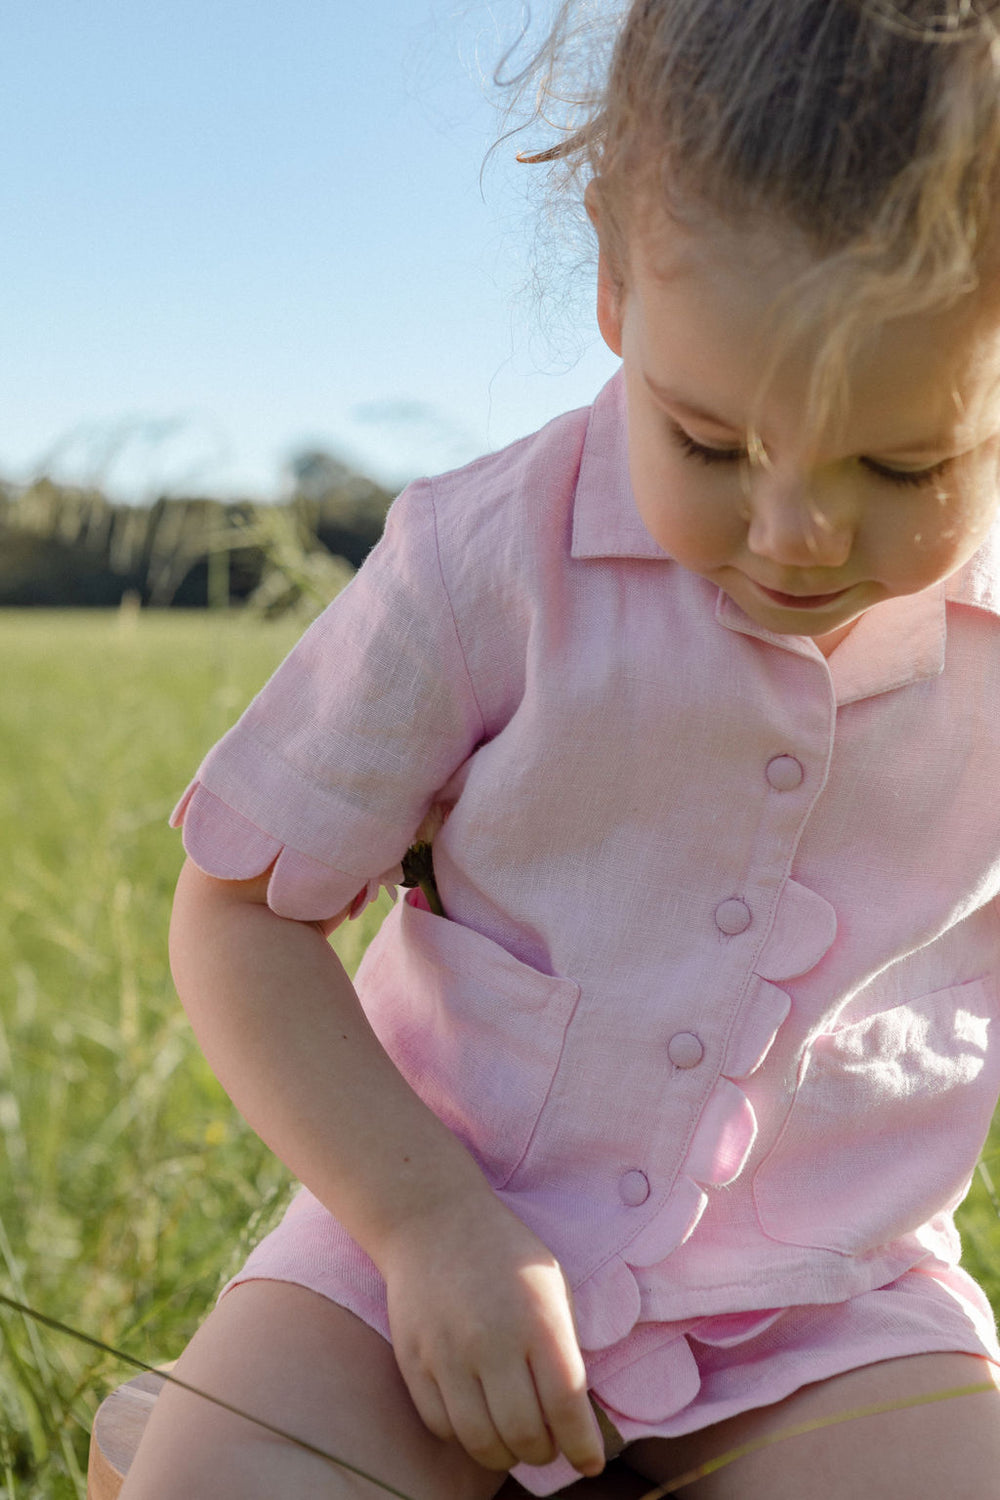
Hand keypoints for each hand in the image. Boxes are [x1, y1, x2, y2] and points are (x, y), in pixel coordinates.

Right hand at [379, 1193, 604, 1476]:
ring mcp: (447, 1353)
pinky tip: (479, 1421)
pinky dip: (465, 1437)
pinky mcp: (413, 1360)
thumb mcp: (552, 1285)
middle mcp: (493, 1340)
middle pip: (524, 1433)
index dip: (583, 1447)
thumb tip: (576, 1414)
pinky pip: (442, 1425)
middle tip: (549, 1447)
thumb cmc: (504, 1252)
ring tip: (516, 1442)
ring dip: (506, 1454)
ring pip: (480, 1440)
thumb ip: (564, 1346)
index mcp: (538, 1319)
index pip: (567, 1406)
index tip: (590, 1463)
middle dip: (544, 1453)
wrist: (433, 1218)